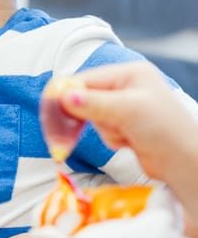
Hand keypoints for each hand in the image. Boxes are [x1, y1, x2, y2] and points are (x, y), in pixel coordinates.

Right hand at [61, 62, 197, 183]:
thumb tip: (63, 96)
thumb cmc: (164, 131)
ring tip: (124, 136)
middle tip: (74, 131)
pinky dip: (109, 137)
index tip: (53, 112)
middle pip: (85, 96)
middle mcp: (127, 86)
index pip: (86, 78)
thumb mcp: (128, 111)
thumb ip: (93, 102)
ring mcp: (126, 106)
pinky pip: (101, 127)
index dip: (68, 94)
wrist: (185, 165)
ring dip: (102, 128)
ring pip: (92, 114)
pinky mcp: (125, 125)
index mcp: (130, 73)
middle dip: (85, 115)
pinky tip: (127, 142)